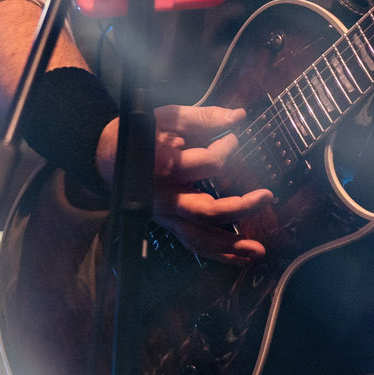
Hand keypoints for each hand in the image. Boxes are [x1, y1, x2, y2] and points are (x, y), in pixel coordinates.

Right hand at [95, 104, 272, 264]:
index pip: (210, 163)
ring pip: (199, 237)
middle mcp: (165, 196)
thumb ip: (203, 117)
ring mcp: (165, 215)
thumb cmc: (141, 133)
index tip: (232, 136)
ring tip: (257, 251)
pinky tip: (240, 258)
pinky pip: (193, 243)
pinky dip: (218, 254)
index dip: (228, 148)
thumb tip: (238, 116)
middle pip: (207, 210)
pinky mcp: (168, 224)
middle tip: (267, 196)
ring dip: (230, 246)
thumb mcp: (168, 116)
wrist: (107, 155)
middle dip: (240, 207)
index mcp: (166, 166)